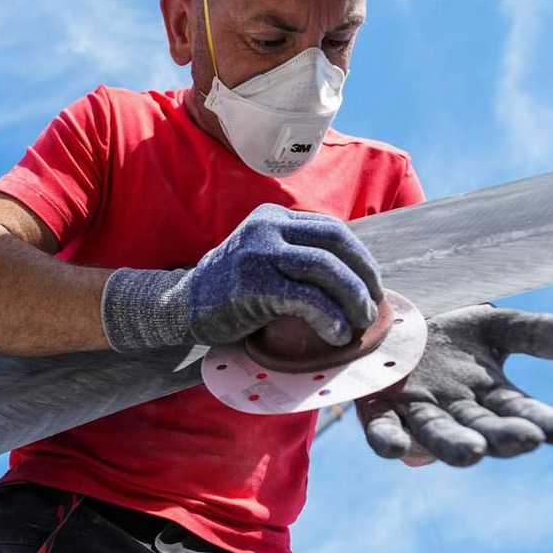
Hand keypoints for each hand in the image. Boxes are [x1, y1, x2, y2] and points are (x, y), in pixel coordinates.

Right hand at [100, 203, 381, 351]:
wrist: (180, 306)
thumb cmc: (230, 291)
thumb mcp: (263, 258)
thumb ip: (297, 256)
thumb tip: (354, 278)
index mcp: (273, 217)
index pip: (332, 229)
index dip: (360, 258)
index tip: (371, 284)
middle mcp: (267, 227)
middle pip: (334, 244)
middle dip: (362, 277)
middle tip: (372, 306)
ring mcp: (259, 253)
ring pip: (325, 269)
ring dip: (351, 298)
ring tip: (359, 323)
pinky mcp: (254, 284)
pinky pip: (305, 299)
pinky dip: (328, 317)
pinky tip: (335, 334)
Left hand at [357, 305, 552, 466]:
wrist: (388, 324)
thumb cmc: (448, 331)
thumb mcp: (500, 325)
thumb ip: (547, 335)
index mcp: (492, 396)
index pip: (525, 413)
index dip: (545, 423)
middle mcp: (457, 411)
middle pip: (485, 429)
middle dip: (505, 437)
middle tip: (526, 440)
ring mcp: (416, 411)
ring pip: (437, 435)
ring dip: (456, 446)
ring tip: (475, 453)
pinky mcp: (376, 405)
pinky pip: (382, 429)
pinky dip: (389, 441)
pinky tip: (395, 450)